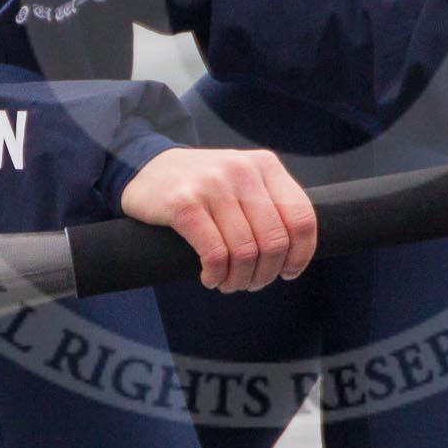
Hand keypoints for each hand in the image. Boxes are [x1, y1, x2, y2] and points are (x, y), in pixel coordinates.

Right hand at [121, 147, 317, 290]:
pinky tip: (210, 277)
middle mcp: (242, 170)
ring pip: (245, 252)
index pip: (301, 218)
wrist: (146, 168)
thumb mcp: (243, 182)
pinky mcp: (183, 203)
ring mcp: (212, 184)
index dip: (300, 255)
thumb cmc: (203, 186)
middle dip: (265, 273)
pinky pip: (214, 254)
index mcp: (265, 165)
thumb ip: (270, 206)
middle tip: (250, 282)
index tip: (287, 272)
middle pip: (274, 241)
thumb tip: (294, 255)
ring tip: (228, 283)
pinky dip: (216, 275)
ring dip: (239, 280)